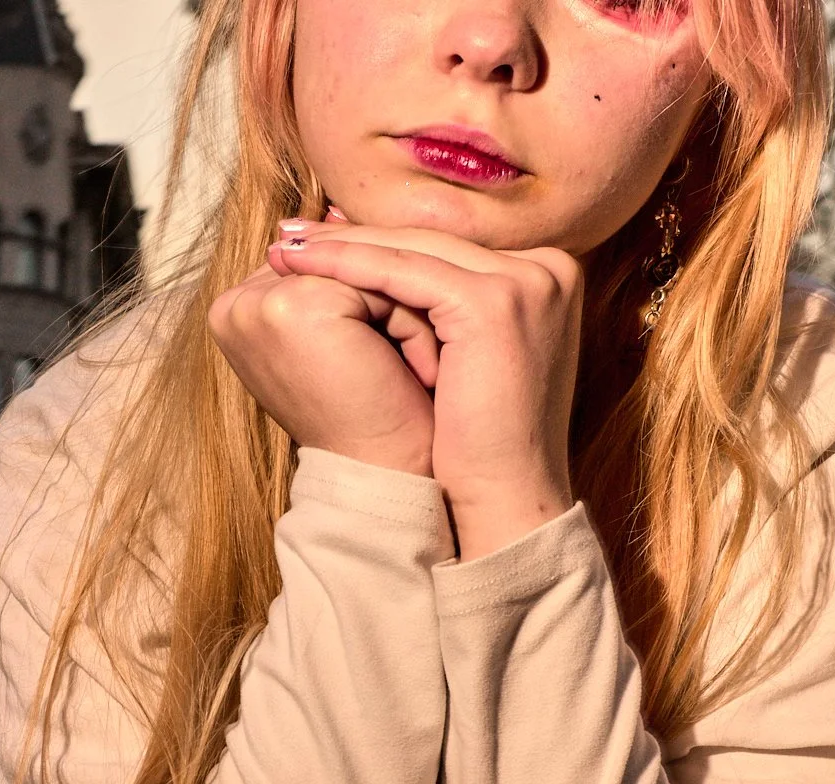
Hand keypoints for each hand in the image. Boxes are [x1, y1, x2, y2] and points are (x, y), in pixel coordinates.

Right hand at [207, 212, 436, 479]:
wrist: (386, 477)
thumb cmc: (378, 418)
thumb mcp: (351, 339)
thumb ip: (337, 281)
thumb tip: (340, 208)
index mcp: (235, 313)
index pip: (316, 266)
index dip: (374, 273)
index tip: (424, 276)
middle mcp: (232, 307)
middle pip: (333, 259)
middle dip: (391, 271)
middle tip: (449, 271)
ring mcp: (254, 305)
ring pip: (353, 266)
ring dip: (404, 286)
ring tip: (445, 321)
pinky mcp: (290, 308)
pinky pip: (367, 278)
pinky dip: (407, 305)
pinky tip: (435, 340)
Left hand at [265, 221, 581, 558]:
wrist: (507, 499)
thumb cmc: (478, 443)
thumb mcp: (468, 356)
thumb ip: (442, 305)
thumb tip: (380, 265)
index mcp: (548, 276)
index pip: (448, 247)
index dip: (379, 242)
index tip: (320, 240)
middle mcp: (549, 269)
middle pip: (432, 242)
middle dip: (354, 237)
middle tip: (290, 234)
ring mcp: (526, 281)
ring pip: (415, 251)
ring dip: (341, 246)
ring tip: (285, 247)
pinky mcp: (494, 302)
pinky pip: (404, 273)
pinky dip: (347, 266)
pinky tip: (301, 266)